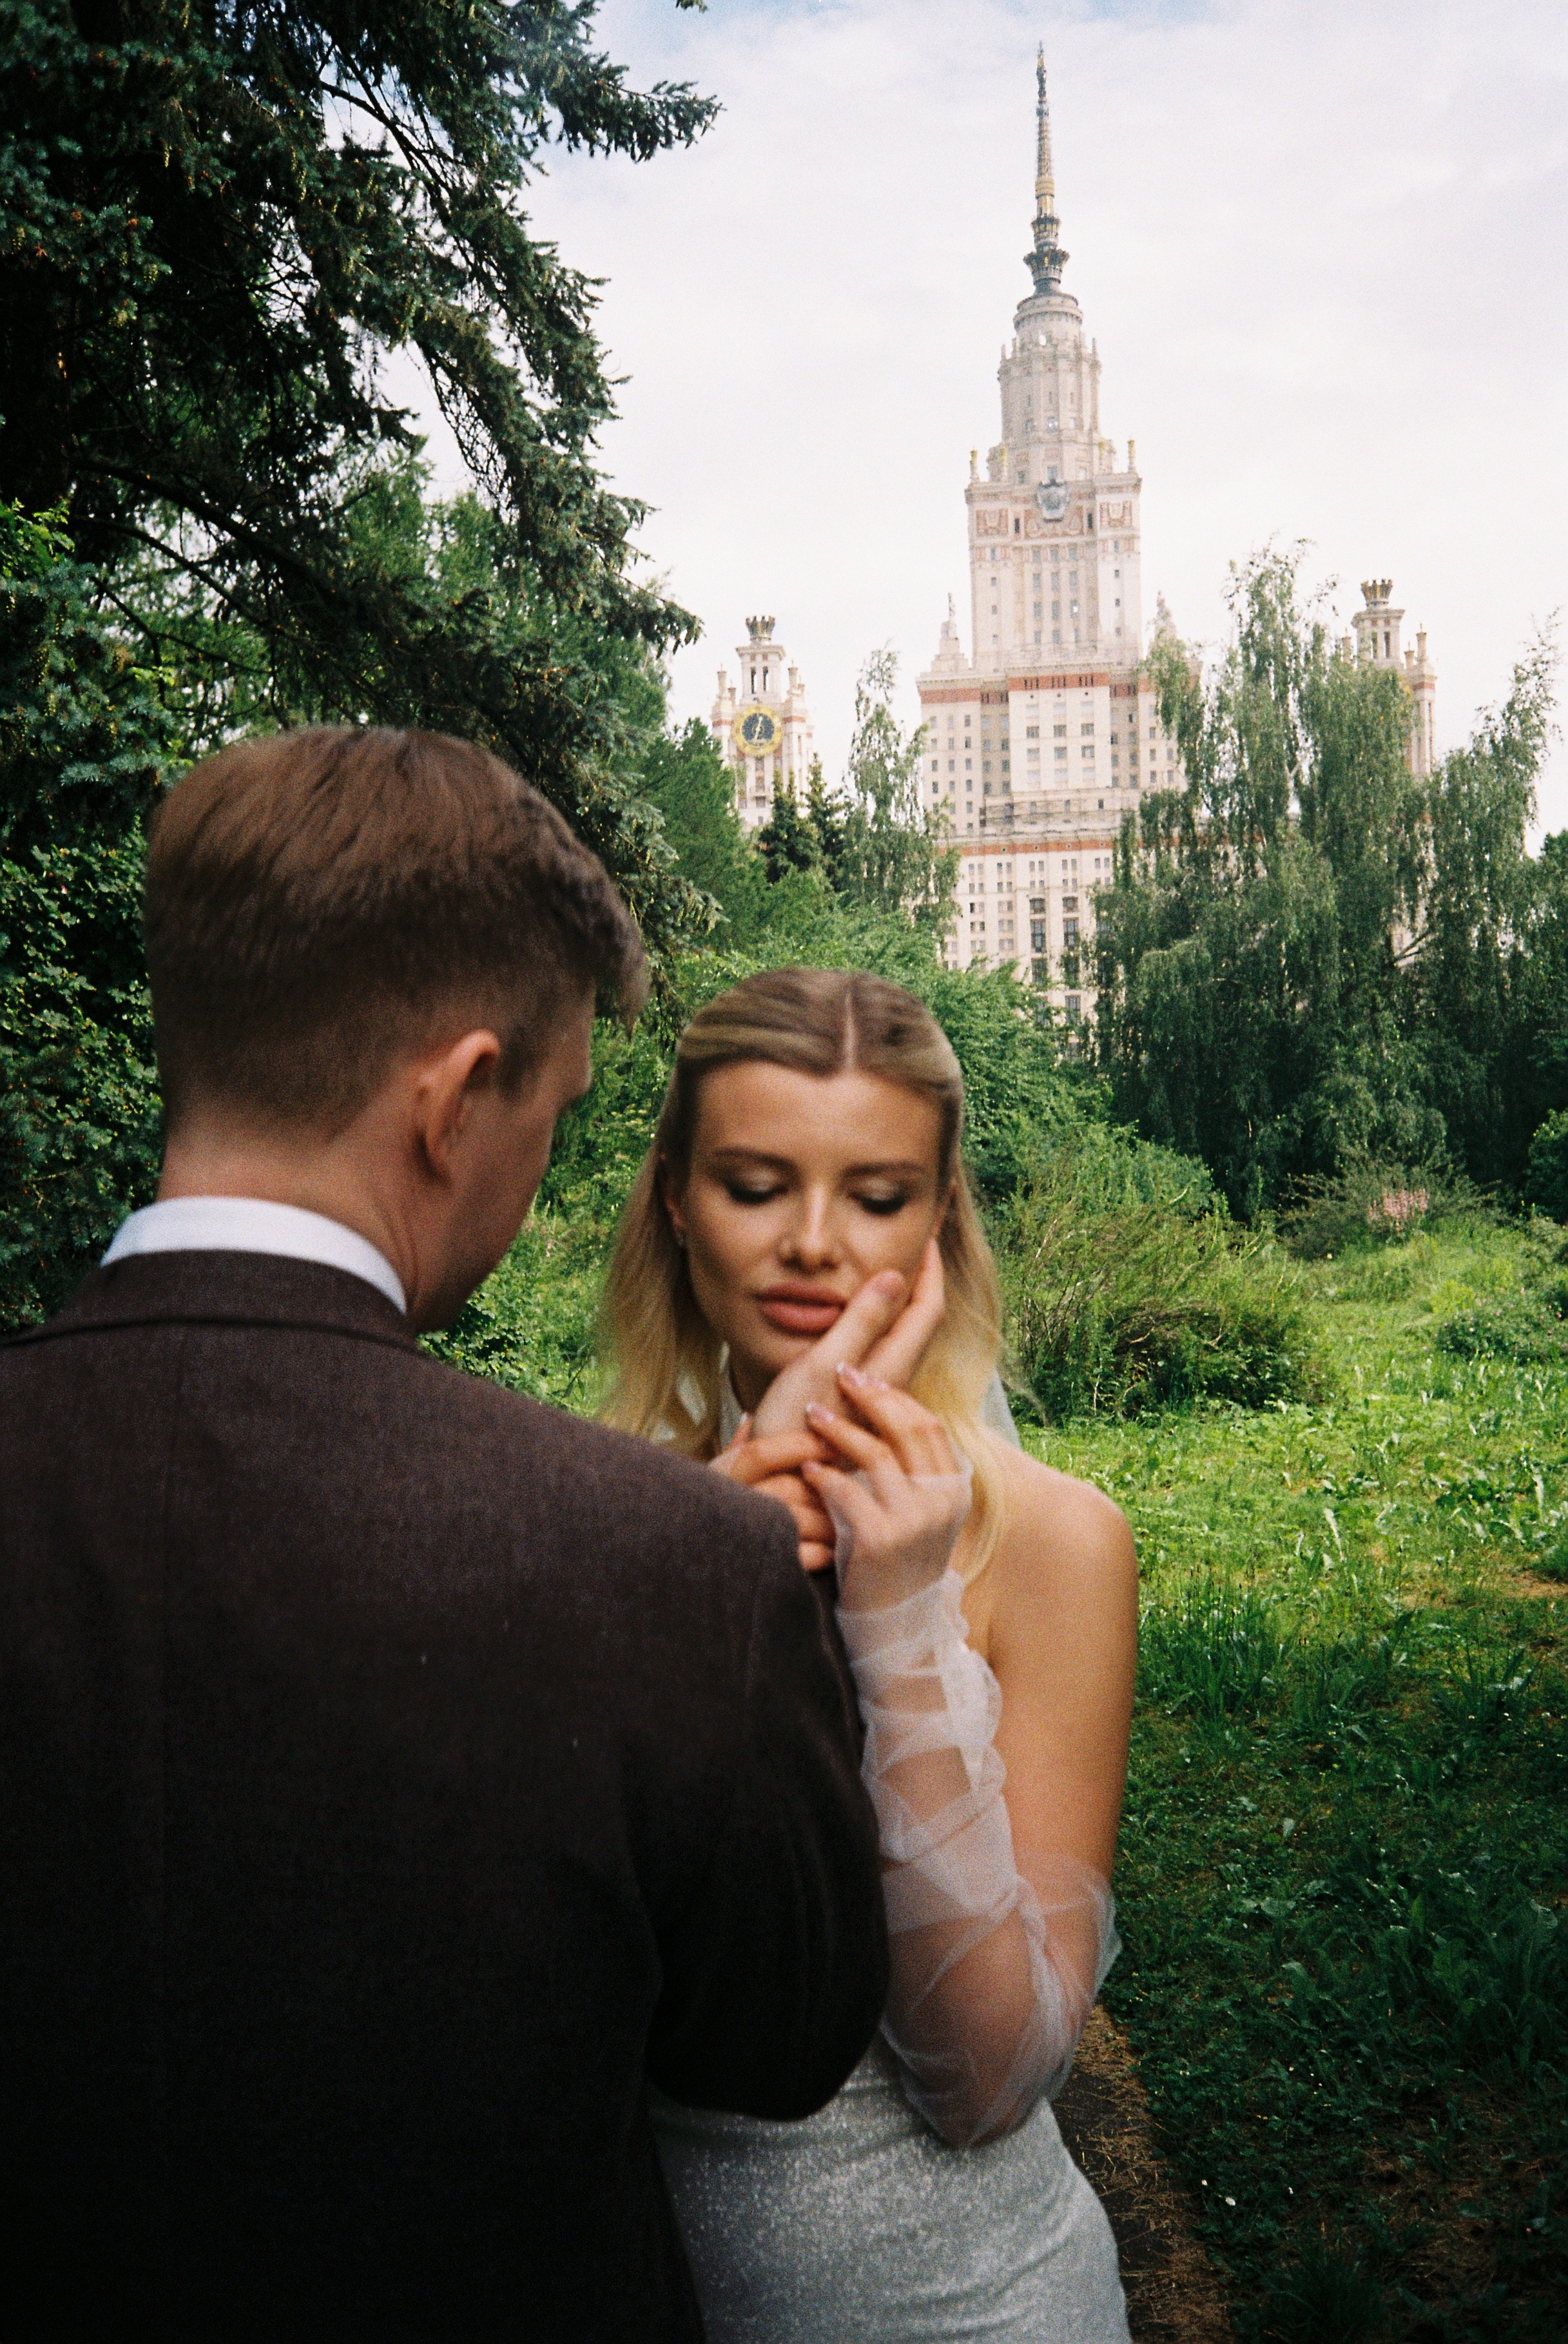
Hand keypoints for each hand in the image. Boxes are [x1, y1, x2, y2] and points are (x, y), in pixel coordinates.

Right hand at [709, 1417, 837, 1572]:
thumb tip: (750, 1417)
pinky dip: (819, 1553)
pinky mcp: (758, 1570)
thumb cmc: (705, 1515)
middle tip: (852, 1484)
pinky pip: (798, 1557)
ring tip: (849, 1519)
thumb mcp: (714, 1477)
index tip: (831, 1443)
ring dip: (828, 1521)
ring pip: (797, 1520)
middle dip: (823, 1487)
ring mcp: (744, 1536)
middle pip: (787, 1487)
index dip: (800, 1445)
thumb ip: (734, 1449)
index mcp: (722, 1475)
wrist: (682, 1568)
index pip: (761, 1452)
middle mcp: (731, 1503)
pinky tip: (831, 1550)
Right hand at [750, 1239, 947, 1442]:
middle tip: (917, 1243)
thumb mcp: (823, 1365)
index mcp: (891, 1366)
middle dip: (922, 1278)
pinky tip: (860, 1311)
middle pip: (921, 1320)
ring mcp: (876, 1391)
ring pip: (901, 1335)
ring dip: (902, 1298)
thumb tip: (896, 1276)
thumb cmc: (794, 1427)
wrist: (777, 1483)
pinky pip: (880, 1347)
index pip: (928, 1308)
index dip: (931, 1268)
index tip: (928, 1233)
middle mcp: (892, 1379)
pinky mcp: (857, 1399)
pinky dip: (880, 1318)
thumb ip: (859, 1321)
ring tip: (893, 1267)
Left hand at [801, 1367, 971, 1611]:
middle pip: (907, 1429)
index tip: (864, 1377)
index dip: (895, 1396)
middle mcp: (941, 1503)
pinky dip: (823, 1473)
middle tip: (841, 1376)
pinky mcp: (879, 1541)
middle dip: (871, 1396)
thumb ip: (912, 1474)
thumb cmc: (896, 1567)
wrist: (895, 1632)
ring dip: (839, 1429)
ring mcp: (913, 1523)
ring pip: (875, 1454)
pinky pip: (846, 1491)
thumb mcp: (919, 1517)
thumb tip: (887, 1414)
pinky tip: (806, 1466)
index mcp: (954, 1491)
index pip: (928, 1425)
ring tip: (813, 1415)